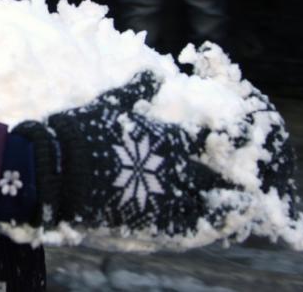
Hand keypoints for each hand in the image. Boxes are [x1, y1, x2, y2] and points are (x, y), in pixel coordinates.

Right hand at [12, 71, 230, 235]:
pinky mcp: (155, 222)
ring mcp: (167, 197)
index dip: (224, 142)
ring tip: (238, 207)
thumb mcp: (112, 105)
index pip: (210, 139)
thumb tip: (156, 75)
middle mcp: (175, 167)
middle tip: (239, 182)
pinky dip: (206, 227)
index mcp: (168, 138)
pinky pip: (190, 228)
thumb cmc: (85, 132)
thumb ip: (137, 91)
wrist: (62, 169)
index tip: (233, 144)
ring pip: (210, 204)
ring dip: (225, 206)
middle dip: (228, 178)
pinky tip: (213, 227)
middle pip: (214, 174)